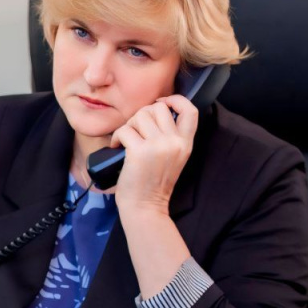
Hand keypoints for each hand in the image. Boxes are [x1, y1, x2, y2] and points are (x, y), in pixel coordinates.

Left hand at [109, 94, 197, 214]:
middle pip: (159, 107)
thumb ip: (170, 137)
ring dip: (129, 125)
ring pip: (140, 115)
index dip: (175, 99)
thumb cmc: (153, 183)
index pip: (190, 110)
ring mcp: (158, 146)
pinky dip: (116, 137)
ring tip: (126, 140)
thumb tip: (155, 111)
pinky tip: (116, 147)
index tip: (161, 103)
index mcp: (185, 143)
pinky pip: (124, 129)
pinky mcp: (139, 151)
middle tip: (135, 130)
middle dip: (142, 114)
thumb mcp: (173, 158)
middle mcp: (175, 142)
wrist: (145, 207)